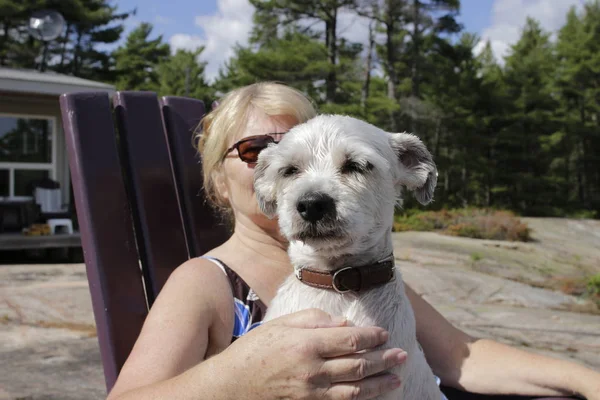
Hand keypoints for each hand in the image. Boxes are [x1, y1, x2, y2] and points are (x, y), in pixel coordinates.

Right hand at [217, 308, 406, 399]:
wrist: (230, 387)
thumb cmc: (254, 351)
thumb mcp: (280, 325)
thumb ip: (313, 320)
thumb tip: (345, 323)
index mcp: (307, 344)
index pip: (351, 340)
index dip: (372, 337)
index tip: (384, 334)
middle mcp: (313, 370)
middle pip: (358, 365)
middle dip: (384, 360)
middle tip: (402, 355)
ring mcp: (312, 394)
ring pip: (355, 389)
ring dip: (379, 384)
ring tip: (397, 379)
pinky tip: (372, 396)